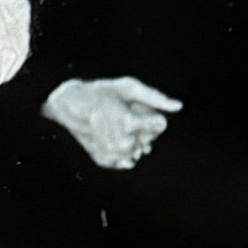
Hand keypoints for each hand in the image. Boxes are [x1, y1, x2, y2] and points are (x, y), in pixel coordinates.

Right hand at [43, 75, 181, 171]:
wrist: (69, 105)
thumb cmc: (101, 92)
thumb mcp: (129, 86)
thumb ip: (156, 97)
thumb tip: (179, 106)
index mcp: (129, 123)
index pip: (160, 125)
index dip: (152, 115)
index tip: (137, 109)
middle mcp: (122, 143)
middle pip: (151, 138)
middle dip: (143, 127)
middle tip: (123, 114)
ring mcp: (113, 154)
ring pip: (141, 150)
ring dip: (134, 140)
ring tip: (116, 126)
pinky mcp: (106, 162)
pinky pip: (128, 161)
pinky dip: (124, 151)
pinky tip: (113, 138)